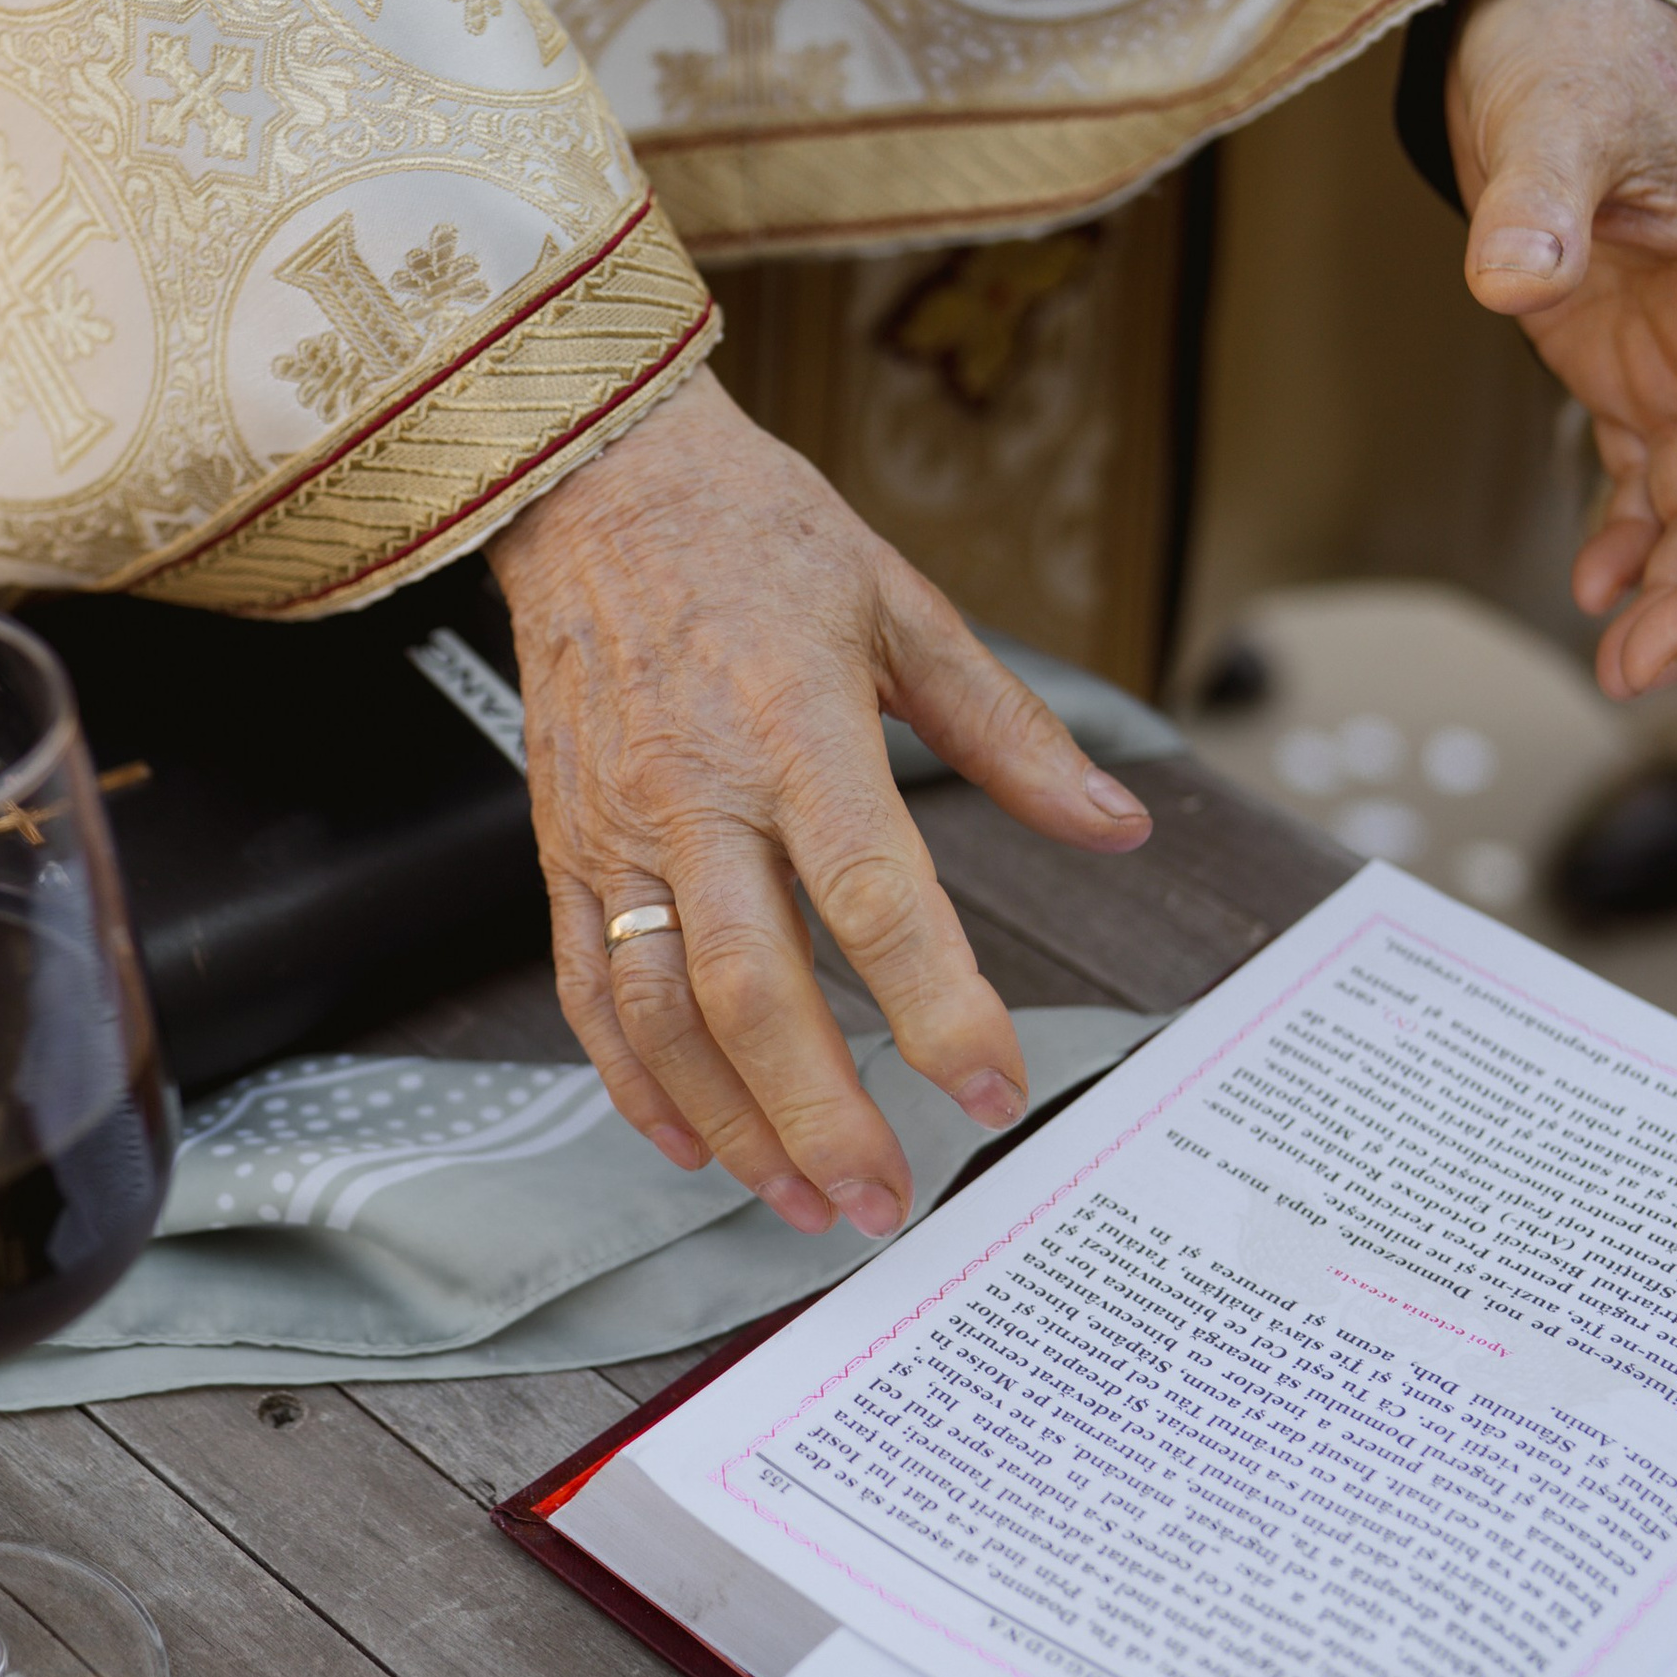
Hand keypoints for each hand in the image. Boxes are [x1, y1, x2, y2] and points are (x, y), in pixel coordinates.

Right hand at [488, 369, 1152, 1239]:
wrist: (588, 477)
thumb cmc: (751, 536)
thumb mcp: (904, 608)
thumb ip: (1010, 735)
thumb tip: (1116, 825)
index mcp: (797, 727)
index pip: (874, 895)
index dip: (937, 1006)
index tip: (989, 1087)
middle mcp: (695, 792)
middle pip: (754, 990)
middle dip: (823, 1114)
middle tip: (884, 1199)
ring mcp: (616, 829)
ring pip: (661, 1014)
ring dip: (730, 1125)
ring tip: (799, 1199)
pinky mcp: (561, 848)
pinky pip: (586, 991)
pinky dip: (632, 1083)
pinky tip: (686, 1141)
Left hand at [1449, 0, 1676, 697]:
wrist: (1534, 40)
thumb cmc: (1567, 60)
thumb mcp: (1553, 121)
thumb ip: (1536, 202)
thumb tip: (1511, 272)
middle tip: (1654, 661)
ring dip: (1675, 584)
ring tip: (1624, 661)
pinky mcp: (1637, 371)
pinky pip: (1653, 476)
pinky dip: (1634, 537)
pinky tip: (1604, 588)